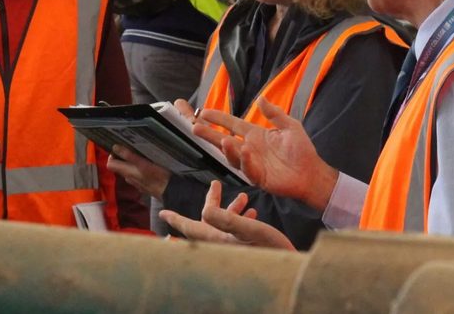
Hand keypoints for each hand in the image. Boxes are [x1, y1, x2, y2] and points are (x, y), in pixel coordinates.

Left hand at [107, 146, 171, 198]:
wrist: (170, 192)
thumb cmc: (158, 176)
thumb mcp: (143, 163)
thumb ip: (129, 156)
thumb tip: (115, 147)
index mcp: (127, 172)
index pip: (110, 164)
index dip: (112, 155)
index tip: (119, 147)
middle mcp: (129, 178)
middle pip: (120, 167)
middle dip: (123, 157)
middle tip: (131, 147)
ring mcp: (136, 183)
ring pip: (129, 170)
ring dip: (132, 163)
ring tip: (141, 155)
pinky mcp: (143, 185)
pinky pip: (137, 175)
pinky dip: (139, 170)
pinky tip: (148, 166)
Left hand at [159, 181, 294, 249]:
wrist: (290, 267)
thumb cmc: (271, 249)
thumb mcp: (249, 229)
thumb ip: (227, 219)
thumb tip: (204, 210)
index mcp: (218, 240)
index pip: (191, 228)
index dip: (176, 219)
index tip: (163, 213)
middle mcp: (222, 245)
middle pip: (208, 221)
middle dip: (212, 202)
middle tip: (216, 185)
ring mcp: (233, 248)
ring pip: (224, 225)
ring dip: (231, 208)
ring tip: (244, 196)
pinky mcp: (245, 250)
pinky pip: (235, 231)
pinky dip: (240, 218)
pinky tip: (252, 211)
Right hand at [192, 99, 338, 211]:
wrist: (311, 172)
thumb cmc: (301, 150)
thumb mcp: (290, 126)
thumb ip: (274, 113)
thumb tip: (260, 98)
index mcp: (255, 135)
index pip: (232, 124)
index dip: (218, 118)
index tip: (203, 112)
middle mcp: (250, 149)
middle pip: (224, 141)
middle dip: (209, 135)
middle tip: (194, 128)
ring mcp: (252, 164)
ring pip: (233, 157)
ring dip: (227, 150)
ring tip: (222, 140)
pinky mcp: (259, 177)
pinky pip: (249, 169)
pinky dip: (246, 161)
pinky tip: (245, 151)